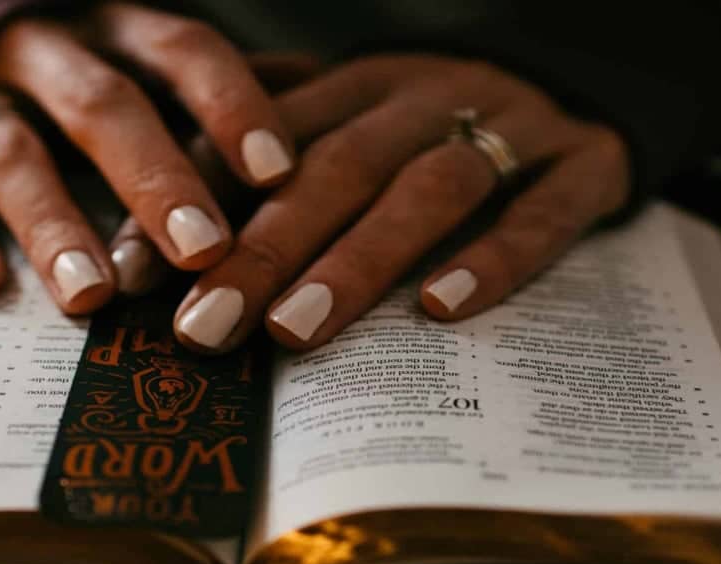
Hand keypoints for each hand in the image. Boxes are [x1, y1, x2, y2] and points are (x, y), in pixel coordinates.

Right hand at [0, 3, 295, 313]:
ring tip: (94, 295)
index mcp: (117, 32)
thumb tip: (324, 119)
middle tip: (202, 252)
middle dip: (153, 178)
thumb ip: (219, 98)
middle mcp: (48, 55)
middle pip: (102, 104)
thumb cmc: (83, 78)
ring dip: (52, 221)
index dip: (231, 106)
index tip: (278, 173)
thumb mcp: (148, 70)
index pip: (182, 50)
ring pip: (11, 150)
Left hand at [171, 55, 630, 351]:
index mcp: (360, 85)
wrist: (582, 75)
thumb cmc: (439, 119)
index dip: (197, 201)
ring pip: (428, 188)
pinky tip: (442, 309)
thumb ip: (275, 143)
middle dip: (264, 248)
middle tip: (204, 327)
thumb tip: (163, 191)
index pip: (266, 139)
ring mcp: (508, 129)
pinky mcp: (583, 165)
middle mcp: (425, 99)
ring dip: (358, 260)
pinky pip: (544, 211)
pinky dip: (494, 258)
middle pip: (337, 167)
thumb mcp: (358, 108)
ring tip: (294, 332)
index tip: (137, 272)